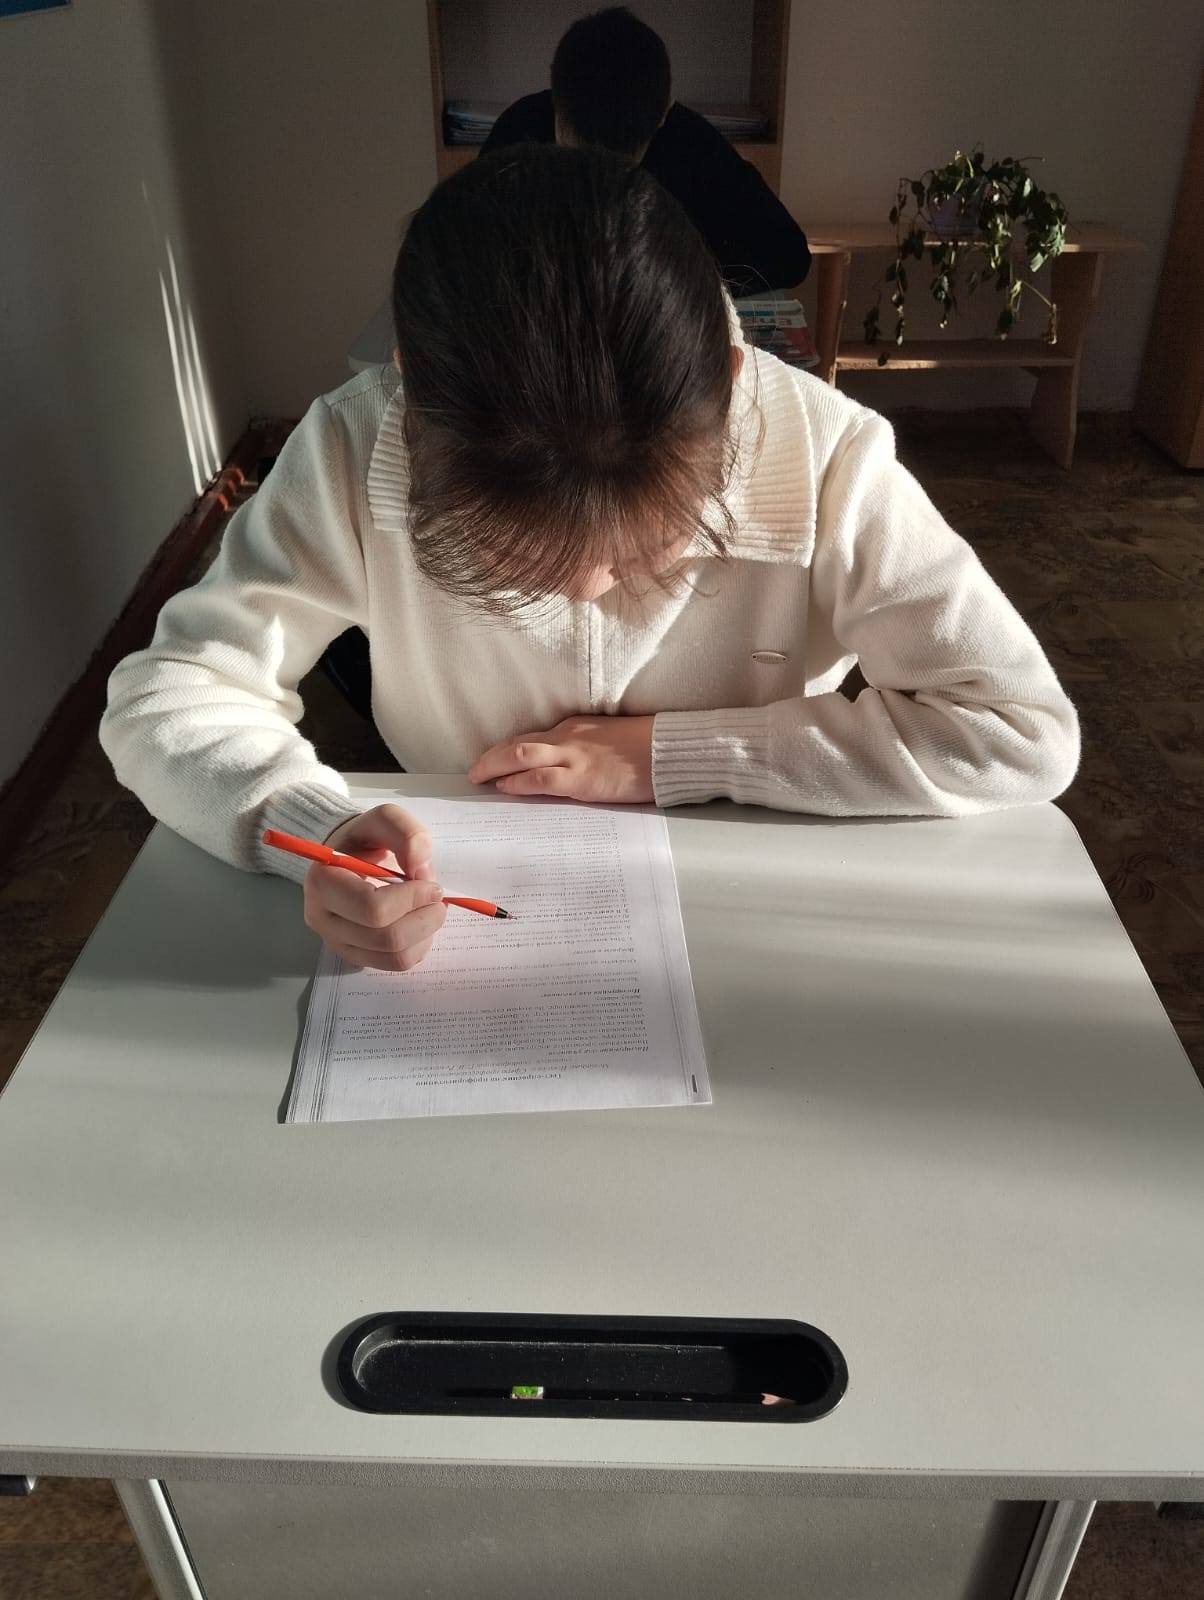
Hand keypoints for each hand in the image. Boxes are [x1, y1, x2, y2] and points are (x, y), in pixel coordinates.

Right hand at [302, 804, 445, 970]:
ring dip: (425, 933)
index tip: (429, 882)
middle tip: (437, 897)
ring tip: (429, 908)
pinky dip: (418, 946)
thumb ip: (406, 833)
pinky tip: (419, 923)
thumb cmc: (365, 838)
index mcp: (323, 883)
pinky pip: (394, 965)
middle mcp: (322, 919)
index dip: (411, 899)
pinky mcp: (353, 955)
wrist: (347, 855)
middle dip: (424, 918)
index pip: (373, 909)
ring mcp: (336, 942)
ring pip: (394, 957)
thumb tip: (420, 867)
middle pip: (386, 938)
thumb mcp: (384, 820)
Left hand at [469, 715, 654, 802]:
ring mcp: (572, 757)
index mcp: (574, 728)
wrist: (666, 750)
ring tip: (479, 778)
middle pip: (518, 743)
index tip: (492, 760)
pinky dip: (519, 782)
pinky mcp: (581, 779)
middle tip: (474, 771)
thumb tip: (565, 764)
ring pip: (521, 756)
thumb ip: (583, 747)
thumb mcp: (607, 739)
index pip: (531, 738)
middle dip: (491, 756)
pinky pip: (541, 778)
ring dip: (495, 767)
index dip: (506, 750)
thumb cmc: (644, 747)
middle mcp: (567, 737)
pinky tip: (505, 787)